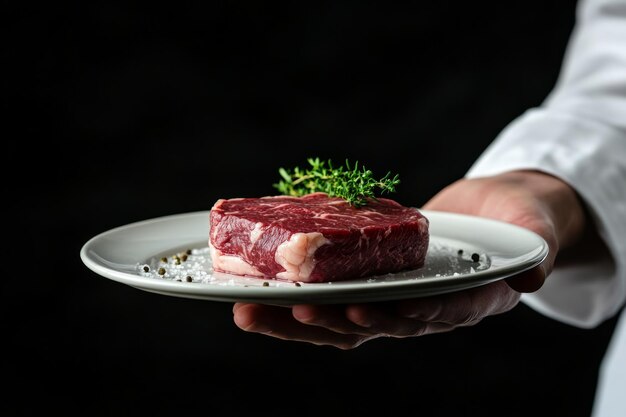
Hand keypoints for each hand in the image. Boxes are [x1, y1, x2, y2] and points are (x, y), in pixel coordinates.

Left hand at [232, 170, 586, 348]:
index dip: (400, 315)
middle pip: (371, 324)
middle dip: (332, 319)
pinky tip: (253, 290)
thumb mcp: (531, 232)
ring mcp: (389, 298)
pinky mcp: (364, 280)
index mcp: (462, 304)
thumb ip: (535, 252)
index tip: (368, 307)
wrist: (490, 215)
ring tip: (250, 308)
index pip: (429, 317)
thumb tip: (534, 276)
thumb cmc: (514, 222)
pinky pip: (325, 294)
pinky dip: (290, 296)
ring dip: (293, 318)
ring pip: (336, 318)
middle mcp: (420, 310)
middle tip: (297, 307)